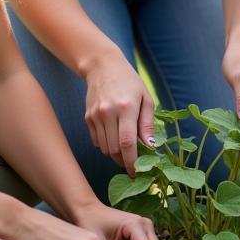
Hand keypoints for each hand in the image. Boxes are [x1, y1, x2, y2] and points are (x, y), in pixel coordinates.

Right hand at [84, 53, 154, 173]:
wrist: (103, 67)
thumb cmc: (130, 82)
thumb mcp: (146, 98)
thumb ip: (147, 124)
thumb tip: (151, 147)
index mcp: (127, 108)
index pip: (128, 143)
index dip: (133, 162)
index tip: (138, 173)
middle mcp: (109, 112)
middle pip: (115, 150)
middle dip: (124, 161)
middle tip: (134, 163)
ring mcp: (96, 116)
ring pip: (105, 149)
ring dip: (115, 154)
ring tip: (125, 149)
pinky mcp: (88, 118)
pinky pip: (97, 141)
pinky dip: (106, 145)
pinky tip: (114, 136)